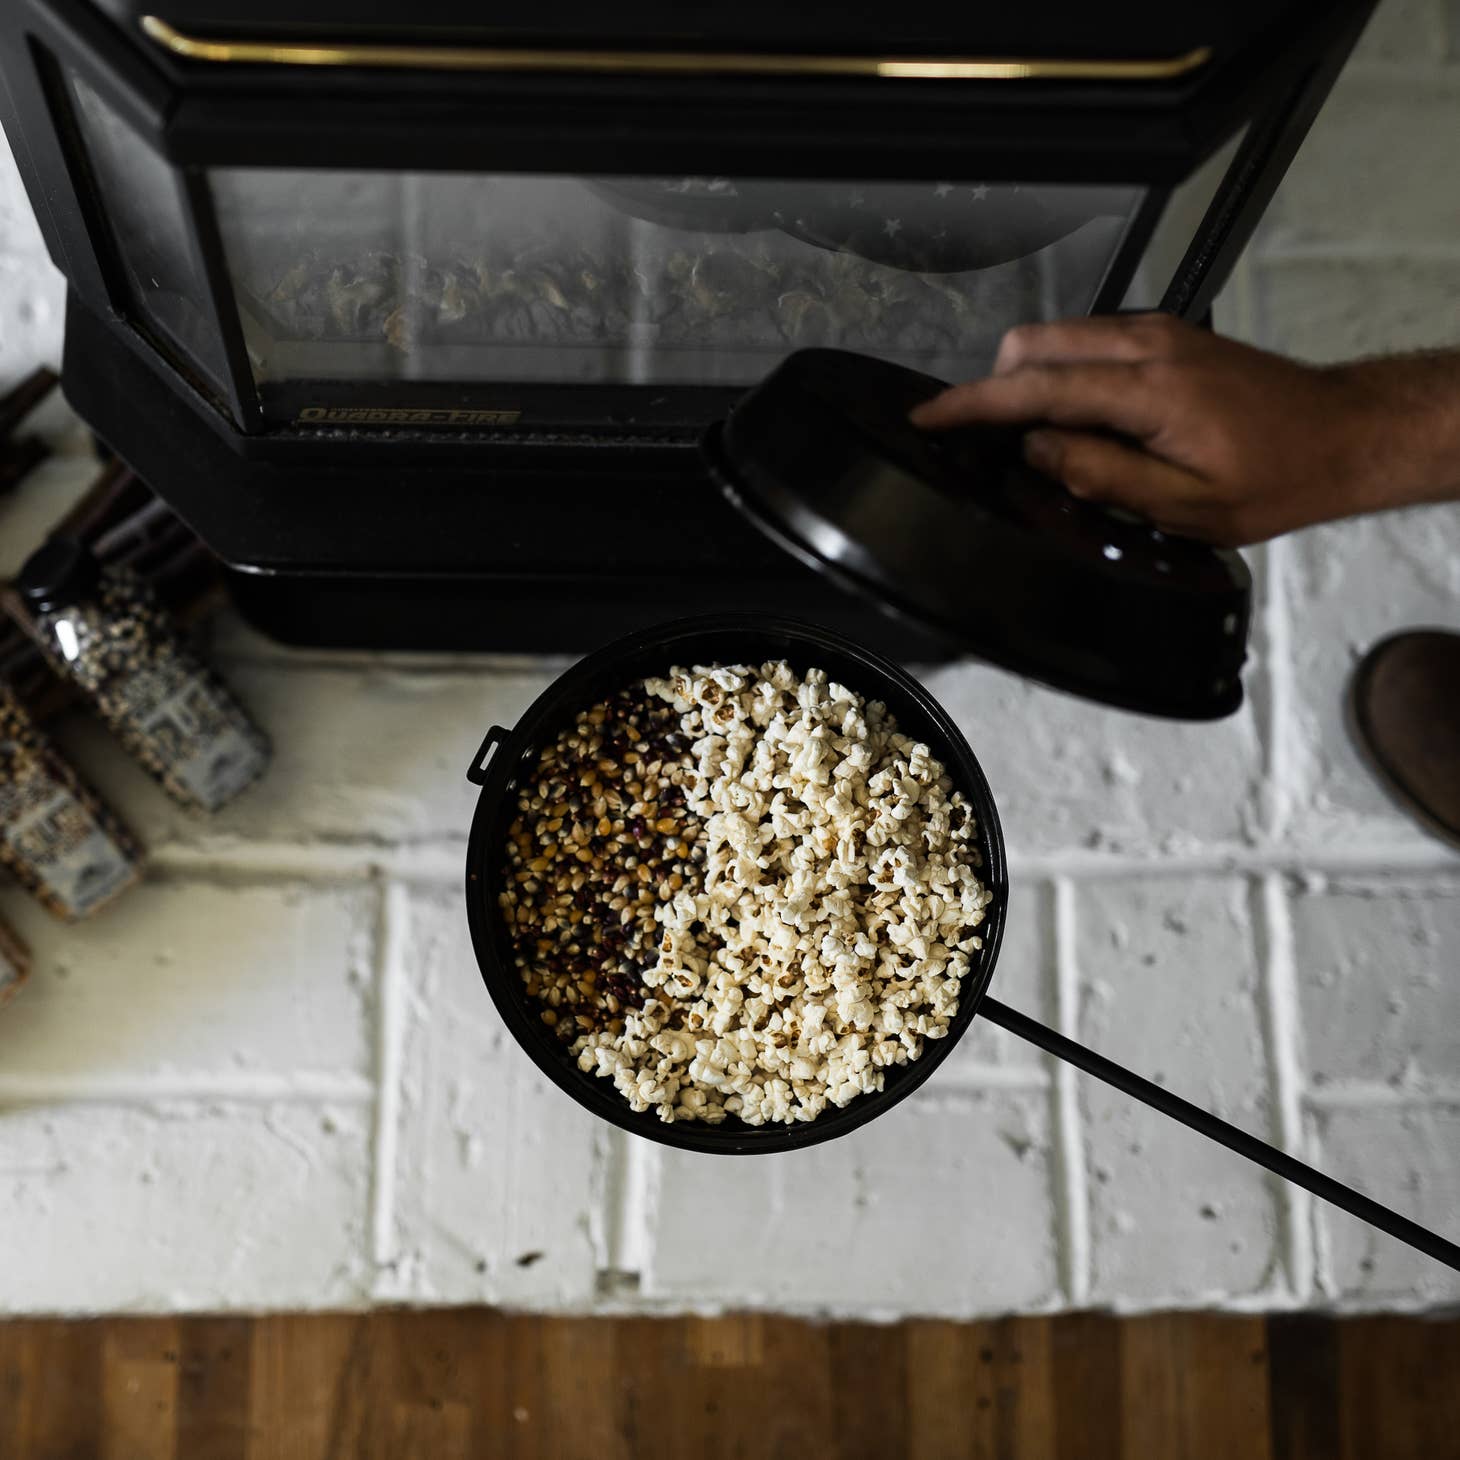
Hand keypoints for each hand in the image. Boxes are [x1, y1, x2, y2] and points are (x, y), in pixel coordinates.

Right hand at [909, 313, 1459, 546]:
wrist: (1342, 434)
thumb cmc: (1275, 478)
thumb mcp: (1186, 505)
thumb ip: (1103, 473)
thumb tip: (1036, 450)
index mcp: (1149, 390)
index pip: (1036, 387)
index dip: (972, 404)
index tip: (925, 417)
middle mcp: (1147, 345)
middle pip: (1035, 344)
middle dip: (996, 389)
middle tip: (986, 445)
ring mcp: (1158, 333)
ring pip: (1059, 338)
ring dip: (1030, 381)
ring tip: (1037, 443)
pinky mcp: (1167, 336)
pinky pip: (1089, 343)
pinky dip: (1063, 373)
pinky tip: (1078, 423)